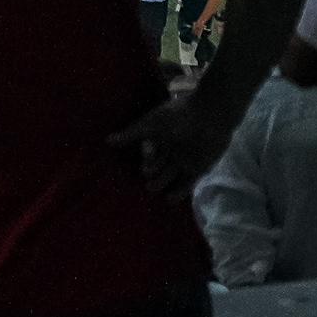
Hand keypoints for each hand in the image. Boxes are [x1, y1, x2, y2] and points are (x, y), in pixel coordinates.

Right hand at [109, 90, 237, 199]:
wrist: (210, 116)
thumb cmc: (177, 116)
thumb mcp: (150, 125)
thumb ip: (131, 135)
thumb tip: (107, 141)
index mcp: (160, 136)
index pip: (149, 149)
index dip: (147, 156)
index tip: (145, 161)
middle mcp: (171, 149)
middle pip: (158, 165)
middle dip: (152, 174)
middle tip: (145, 184)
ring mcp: (185, 159)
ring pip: (170, 175)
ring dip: (162, 183)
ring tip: (152, 190)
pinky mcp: (198, 168)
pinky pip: (186, 183)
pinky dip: (179, 192)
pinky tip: (170, 200)